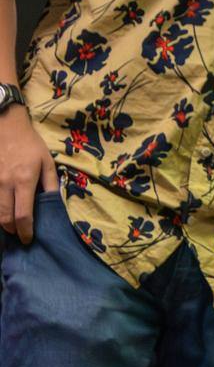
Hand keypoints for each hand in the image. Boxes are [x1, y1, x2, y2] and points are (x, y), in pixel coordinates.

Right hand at [0, 108, 56, 244]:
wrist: (7, 128)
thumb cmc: (30, 145)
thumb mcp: (48, 162)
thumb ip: (51, 184)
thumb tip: (55, 204)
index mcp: (24, 181)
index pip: (23, 215)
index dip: (26, 231)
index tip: (29, 239)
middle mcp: (5, 184)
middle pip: (4, 218)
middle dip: (13, 231)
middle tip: (21, 235)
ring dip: (2, 223)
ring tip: (12, 228)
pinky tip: (3, 214)